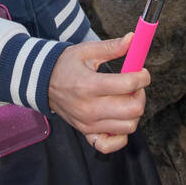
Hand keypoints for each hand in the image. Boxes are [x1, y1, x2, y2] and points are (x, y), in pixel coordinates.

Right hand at [47, 30, 149, 153]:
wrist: (43, 83)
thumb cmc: (66, 66)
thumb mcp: (86, 51)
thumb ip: (111, 47)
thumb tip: (132, 39)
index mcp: (89, 85)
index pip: (128, 84)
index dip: (142, 77)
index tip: (142, 72)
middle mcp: (89, 108)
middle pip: (133, 109)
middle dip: (140, 95)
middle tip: (135, 86)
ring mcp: (88, 124)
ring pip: (128, 127)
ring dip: (133, 113)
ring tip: (125, 99)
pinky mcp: (86, 133)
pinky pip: (110, 145)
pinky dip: (121, 136)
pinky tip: (119, 119)